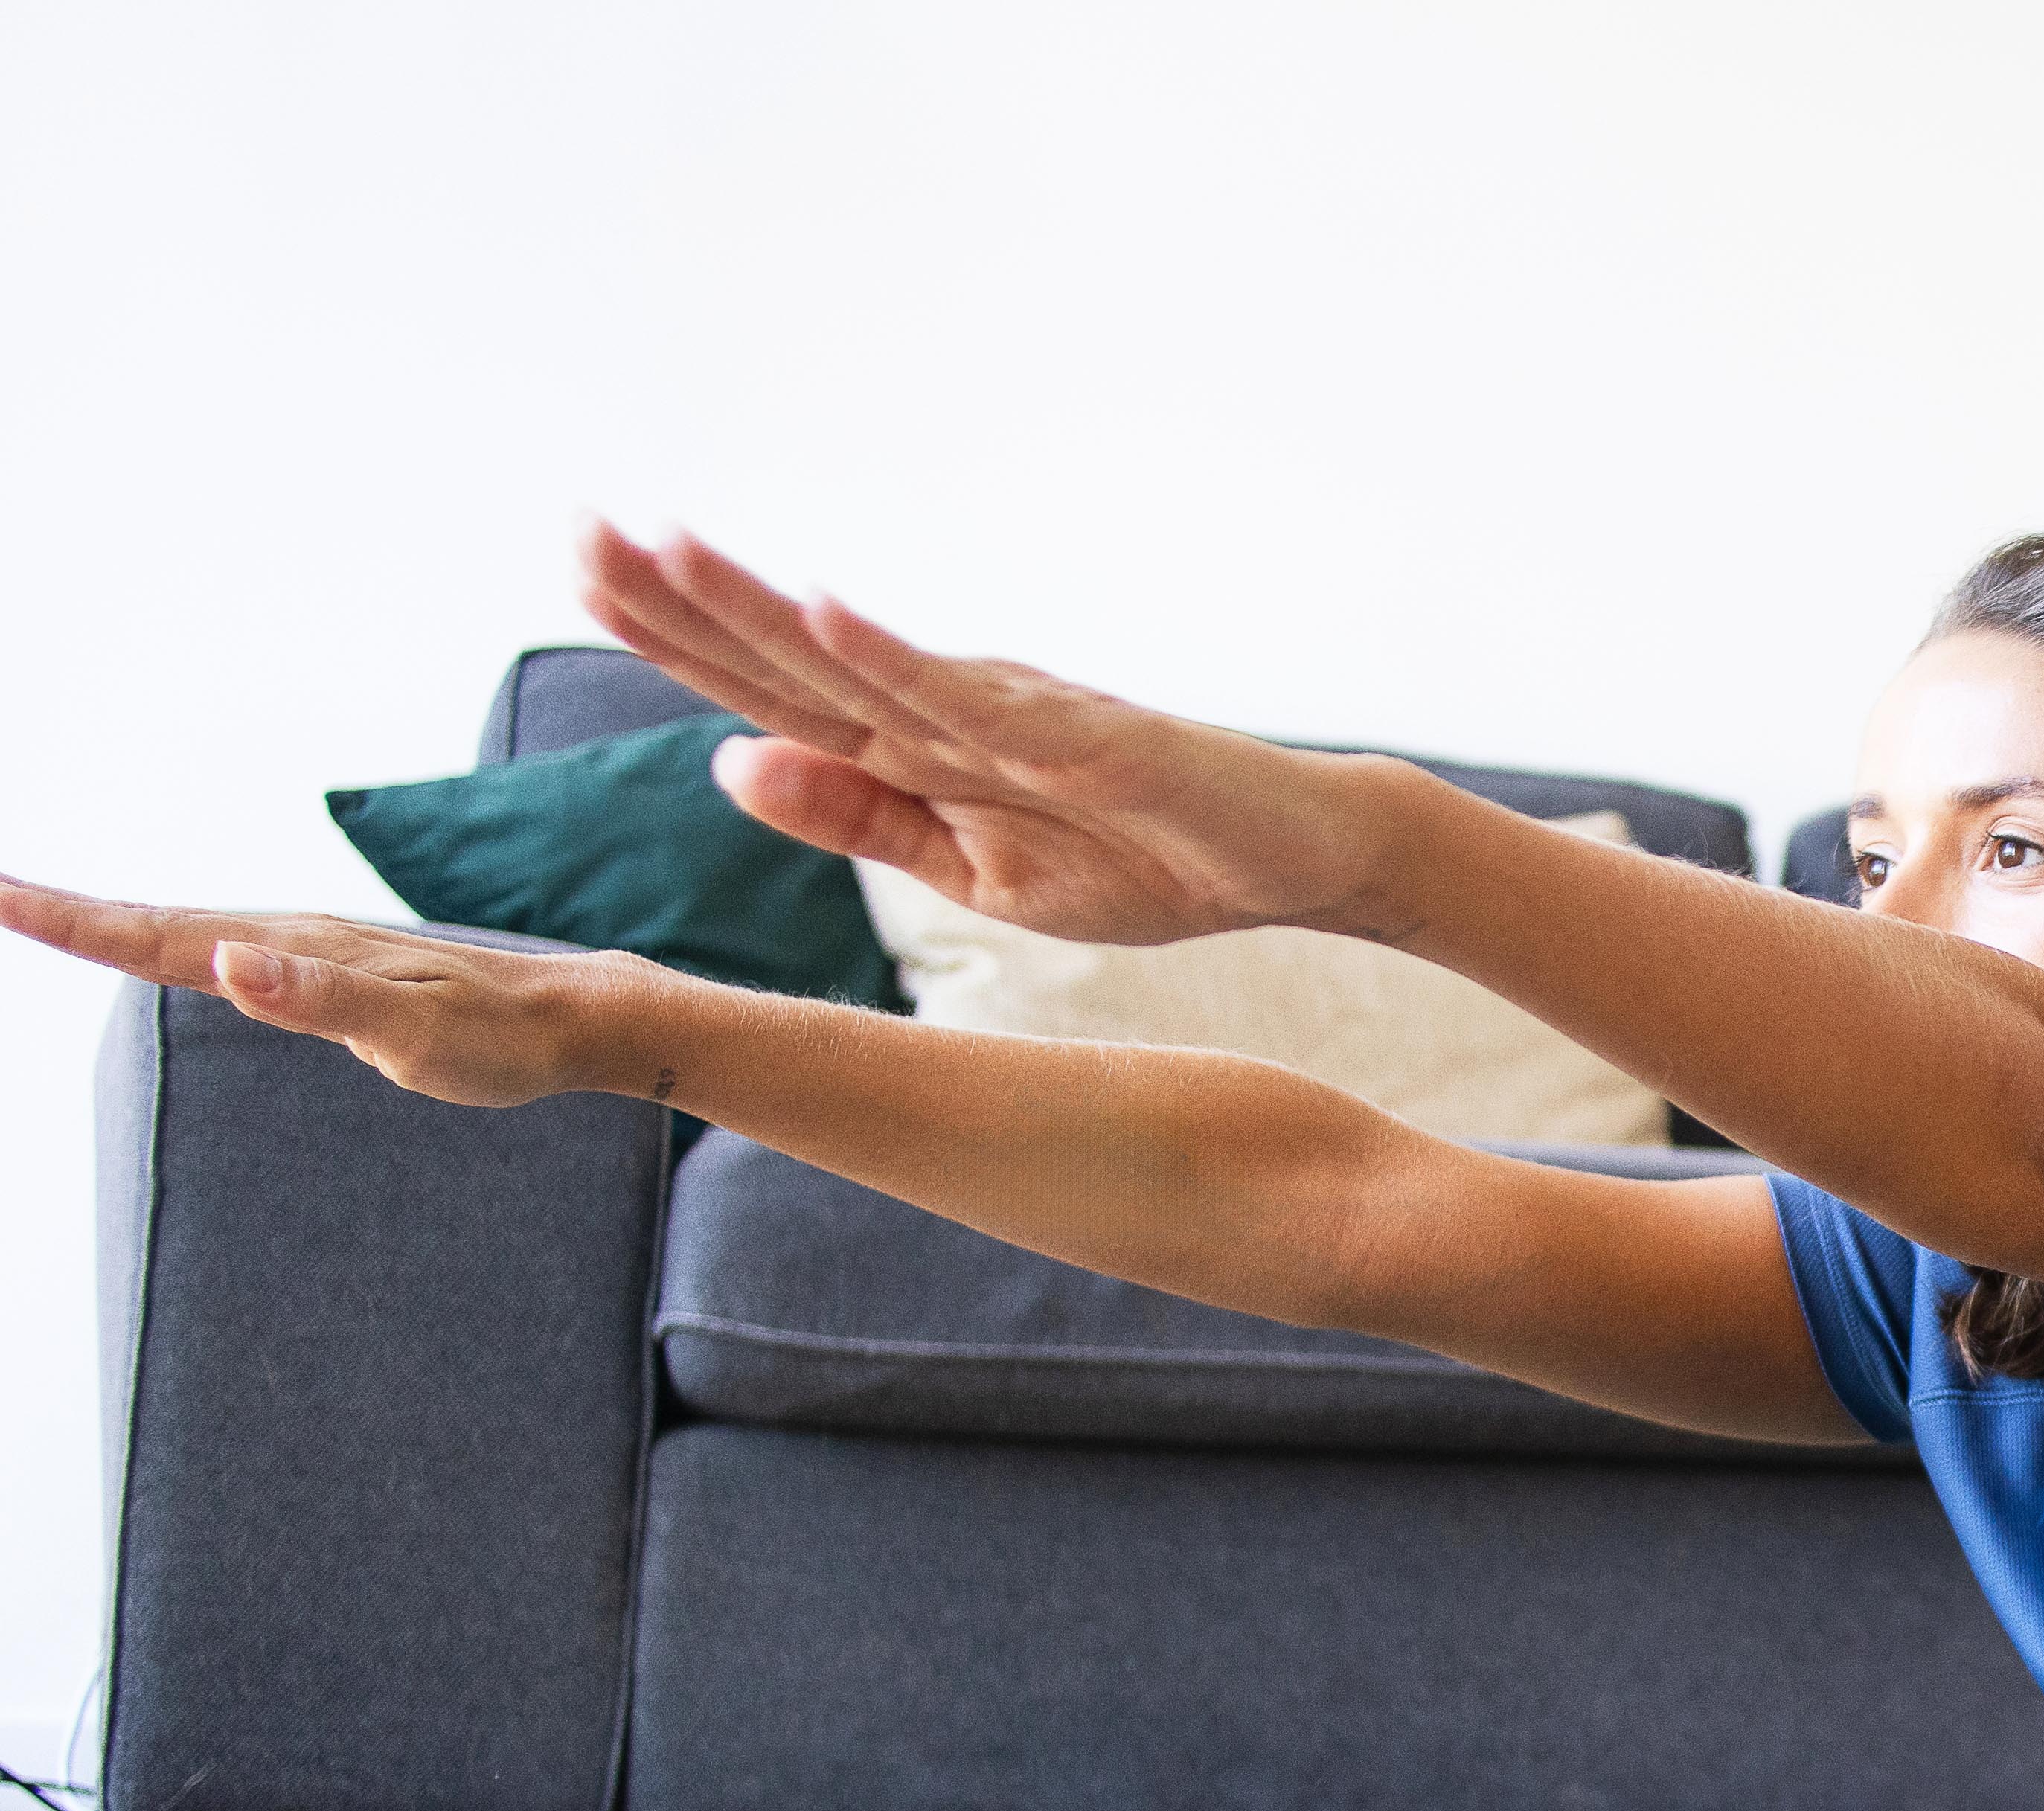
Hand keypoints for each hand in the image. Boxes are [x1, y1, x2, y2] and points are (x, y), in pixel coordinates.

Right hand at [0, 880, 658, 1106]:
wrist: (573, 1018)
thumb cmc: (502, 1036)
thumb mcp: (414, 1031)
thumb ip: (323, 998)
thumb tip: (230, 958)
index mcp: (294, 950)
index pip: (158, 935)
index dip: (69, 920)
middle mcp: (289, 938)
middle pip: (151, 921)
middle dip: (59, 908)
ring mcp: (304, 951)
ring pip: (181, 928)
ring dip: (100, 917)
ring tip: (28, 907)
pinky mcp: (323, 969)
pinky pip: (222, 948)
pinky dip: (165, 938)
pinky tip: (149, 940)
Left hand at [576, 522, 1401, 944]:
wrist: (1291, 858)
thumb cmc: (1145, 858)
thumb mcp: (976, 870)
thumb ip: (861, 817)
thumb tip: (728, 760)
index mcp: (915, 748)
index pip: (769, 686)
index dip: (673, 635)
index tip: (580, 574)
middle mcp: (950, 710)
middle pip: (795, 653)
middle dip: (682, 596)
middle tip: (575, 530)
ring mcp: (1018, 715)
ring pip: (867, 659)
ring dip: (765, 605)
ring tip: (667, 549)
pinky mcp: (1092, 735)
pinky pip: (984, 699)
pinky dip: (903, 657)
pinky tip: (831, 612)